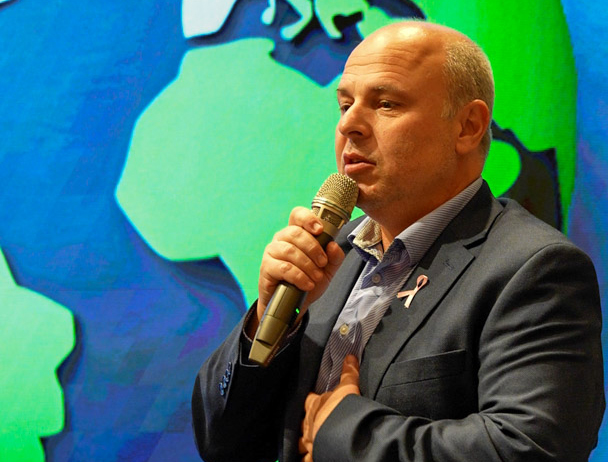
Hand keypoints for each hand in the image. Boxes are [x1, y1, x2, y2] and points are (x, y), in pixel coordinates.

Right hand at [255, 206, 345, 327]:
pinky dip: (299, 276)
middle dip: (313, 248)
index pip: (297, 215)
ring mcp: (271, 252)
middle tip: (323, 263)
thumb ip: (334, 258)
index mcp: (296, 234)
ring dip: (307, 265)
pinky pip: (283, 267)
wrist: (292, 306)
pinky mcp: (266, 268)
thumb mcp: (327, 271)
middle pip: (295, 232)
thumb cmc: (307, 282)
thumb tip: (333, 245)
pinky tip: (307, 284)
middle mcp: (281, 239)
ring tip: (316, 278)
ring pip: (290, 250)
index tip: (320, 230)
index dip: (308, 218)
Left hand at [299, 355, 360, 461]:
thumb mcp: (348, 387)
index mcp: (314, 406)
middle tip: (307, 426)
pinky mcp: (314, 455)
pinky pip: (307, 460)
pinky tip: (307, 459)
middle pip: (301, 424)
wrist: (343, 432)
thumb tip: (350, 356)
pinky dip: (306, 460)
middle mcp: (308, 424)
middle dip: (303, 425)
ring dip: (302, 445)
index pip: (307, 401)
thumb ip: (348, 373)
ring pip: (301, 444)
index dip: (309, 401)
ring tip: (304, 446)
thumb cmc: (343, 408)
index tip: (310, 400)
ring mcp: (310, 442)